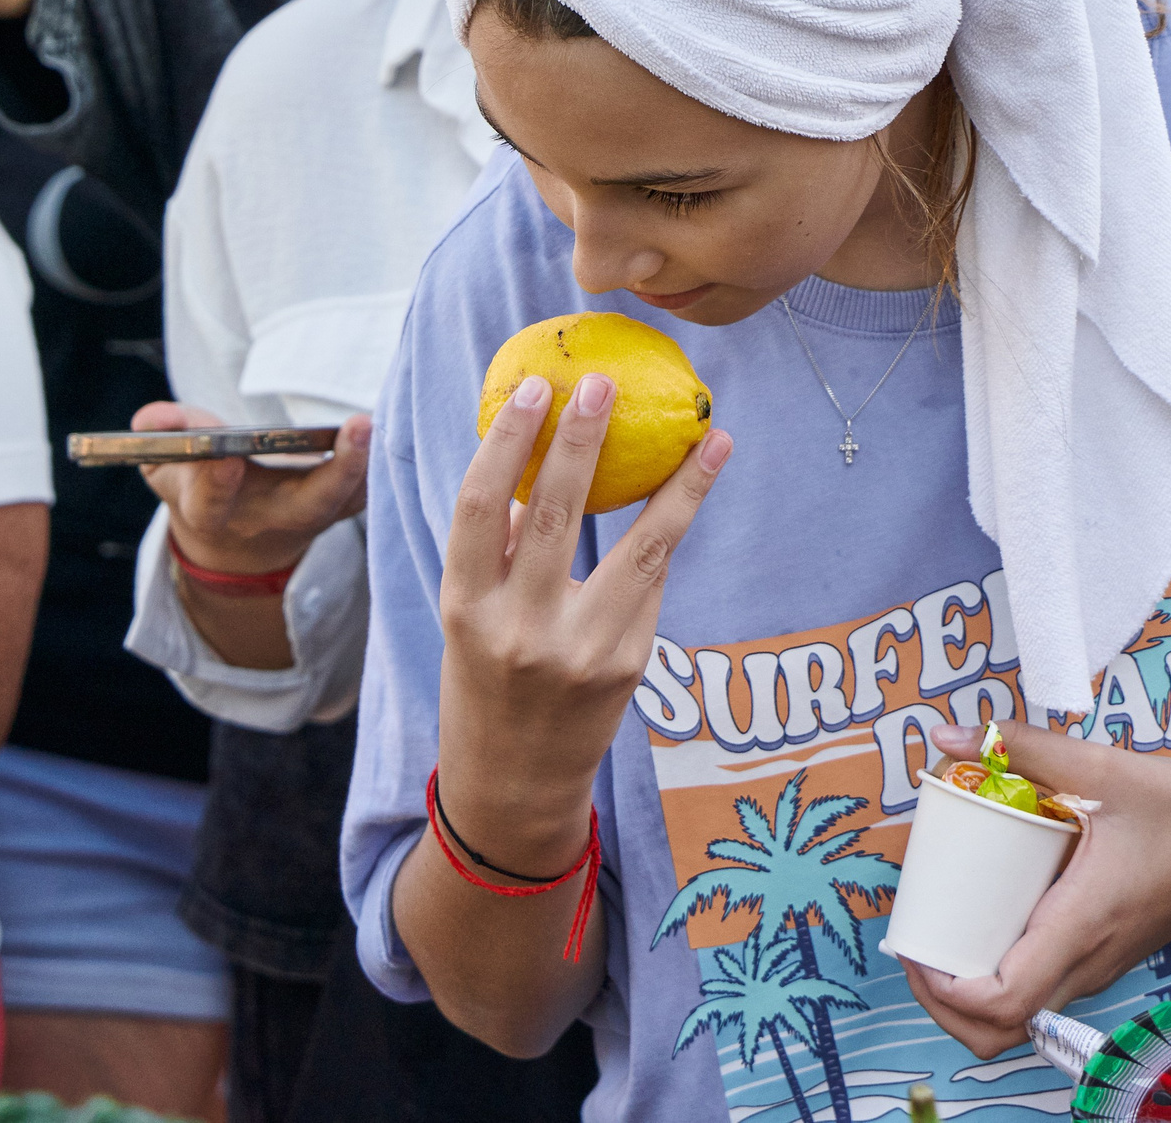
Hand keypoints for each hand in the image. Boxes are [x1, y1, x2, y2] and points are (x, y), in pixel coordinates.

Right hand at [131, 401, 369, 575]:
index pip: (211, 503)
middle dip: (337, 471)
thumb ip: (158, 440)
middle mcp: (268, 519)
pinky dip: (381, 462)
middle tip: (359, 426)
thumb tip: (150, 420)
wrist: (235, 538)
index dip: (214, 483)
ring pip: (349, 499)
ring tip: (383, 420)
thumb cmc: (196, 485)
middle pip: (309, 505)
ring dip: (371, 464)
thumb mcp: (163, 466)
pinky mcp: (338, 508)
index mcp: (213, 514)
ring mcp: (309, 517)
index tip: (222, 453)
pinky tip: (391, 423)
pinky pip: (366, 490)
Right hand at [436, 373, 729, 875]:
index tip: (536, 389)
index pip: (481, 506)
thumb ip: (497, 553)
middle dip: (582, 440)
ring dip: (677, 483)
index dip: (508, 441)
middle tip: (604, 384)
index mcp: (465, 609)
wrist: (513, 786)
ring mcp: (582, 651)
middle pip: (555, 514)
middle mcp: (521, 630)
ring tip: (705, 430)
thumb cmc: (484, 682)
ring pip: (639, 548)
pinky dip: (671, 528)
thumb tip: (539, 466)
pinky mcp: (628, 666)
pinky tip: (695, 483)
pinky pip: (651, 582)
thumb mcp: (468, 621)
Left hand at [900, 722, 1170, 1055]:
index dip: (941, 991)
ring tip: (938, 929)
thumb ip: (1027, 746)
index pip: (1002, 1002)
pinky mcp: (1106, 956)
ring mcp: (1100, 967)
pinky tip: (986, 917)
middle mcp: (1089, 962)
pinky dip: (1000, 973)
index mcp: (1083, 925)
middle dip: (940, 1000)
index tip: (913, 944)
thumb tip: (950, 734)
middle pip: (1000, 1029)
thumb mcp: (1104, 767)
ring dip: (968, 991)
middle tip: (913, 941)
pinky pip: (1042, 988)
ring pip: (1021, 1015)